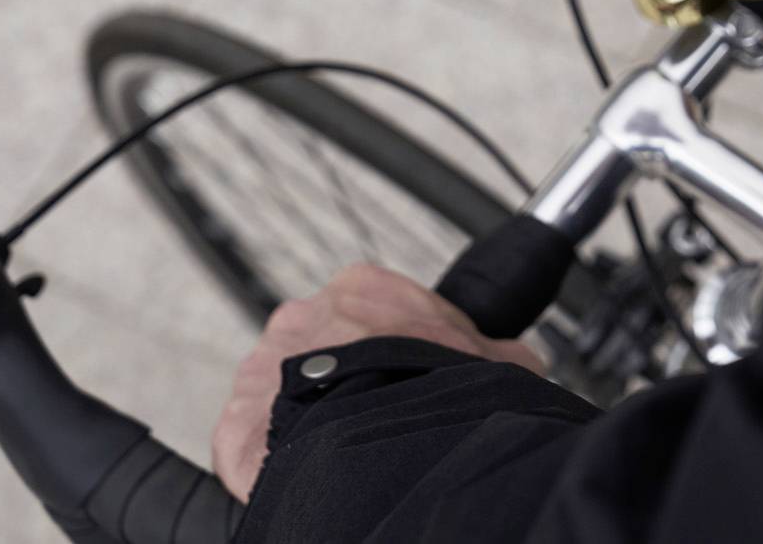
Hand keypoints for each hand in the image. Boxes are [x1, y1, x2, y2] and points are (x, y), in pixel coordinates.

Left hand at [211, 264, 543, 500]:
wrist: (372, 428)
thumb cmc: (427, 383)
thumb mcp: (480, 359)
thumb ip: (495, 354)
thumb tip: (526, 362)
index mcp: (360, 290)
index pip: (382, 316)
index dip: (407, 350)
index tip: (419, 378)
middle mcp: (302, 318)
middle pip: (329, 349)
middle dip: (354, 379)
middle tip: (384, 414)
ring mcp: (262, 368)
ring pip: (288, 392)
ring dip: (312, 417)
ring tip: (347, 449)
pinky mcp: (236, 423)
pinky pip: (253, 442)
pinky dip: (277, 461)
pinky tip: (309, 472)